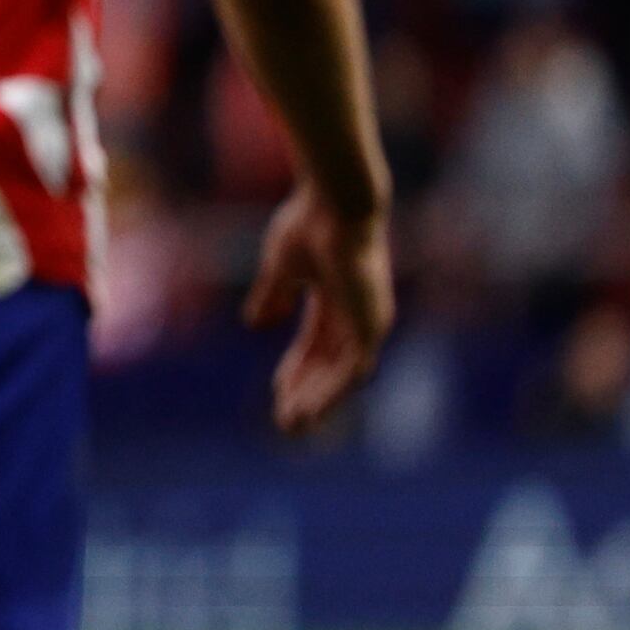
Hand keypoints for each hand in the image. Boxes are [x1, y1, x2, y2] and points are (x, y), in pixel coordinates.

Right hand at [244, 176, 393, 434]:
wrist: (335, 205)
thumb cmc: (308, 225)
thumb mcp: (281, 268)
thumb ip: (273, 295)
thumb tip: (257, 323)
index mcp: (334, 298)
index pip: (315, 345)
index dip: (295, 369)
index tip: (277, 392)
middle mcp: (356, 314)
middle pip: (328, 366)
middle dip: (306, 393)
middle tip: (286, 423)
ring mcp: (367, 321)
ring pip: (342, 375)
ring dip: (318, 400)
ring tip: (293, 424)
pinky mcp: (372, 324)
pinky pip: (353, 370)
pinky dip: (331, 391)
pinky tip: (310, 407)